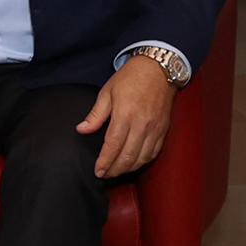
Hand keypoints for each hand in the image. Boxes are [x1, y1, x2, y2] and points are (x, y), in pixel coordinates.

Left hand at [76, 55, 177, 177]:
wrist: (158, 70)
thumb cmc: (130, 78)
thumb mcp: (107, 92)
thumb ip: (95, 115)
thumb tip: (81, 130)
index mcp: (125, 114)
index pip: (113, 145)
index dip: (105, 161)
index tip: (97, 171)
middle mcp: (142, 125)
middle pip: (128, 156)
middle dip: (115, 169)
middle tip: (104, 175)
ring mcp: (155, 129)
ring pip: (142, 158)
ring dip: (129, 169)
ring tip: (116, 171)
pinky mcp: (164, 130)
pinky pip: (154, 152)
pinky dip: (143, 161)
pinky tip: (134, 164)